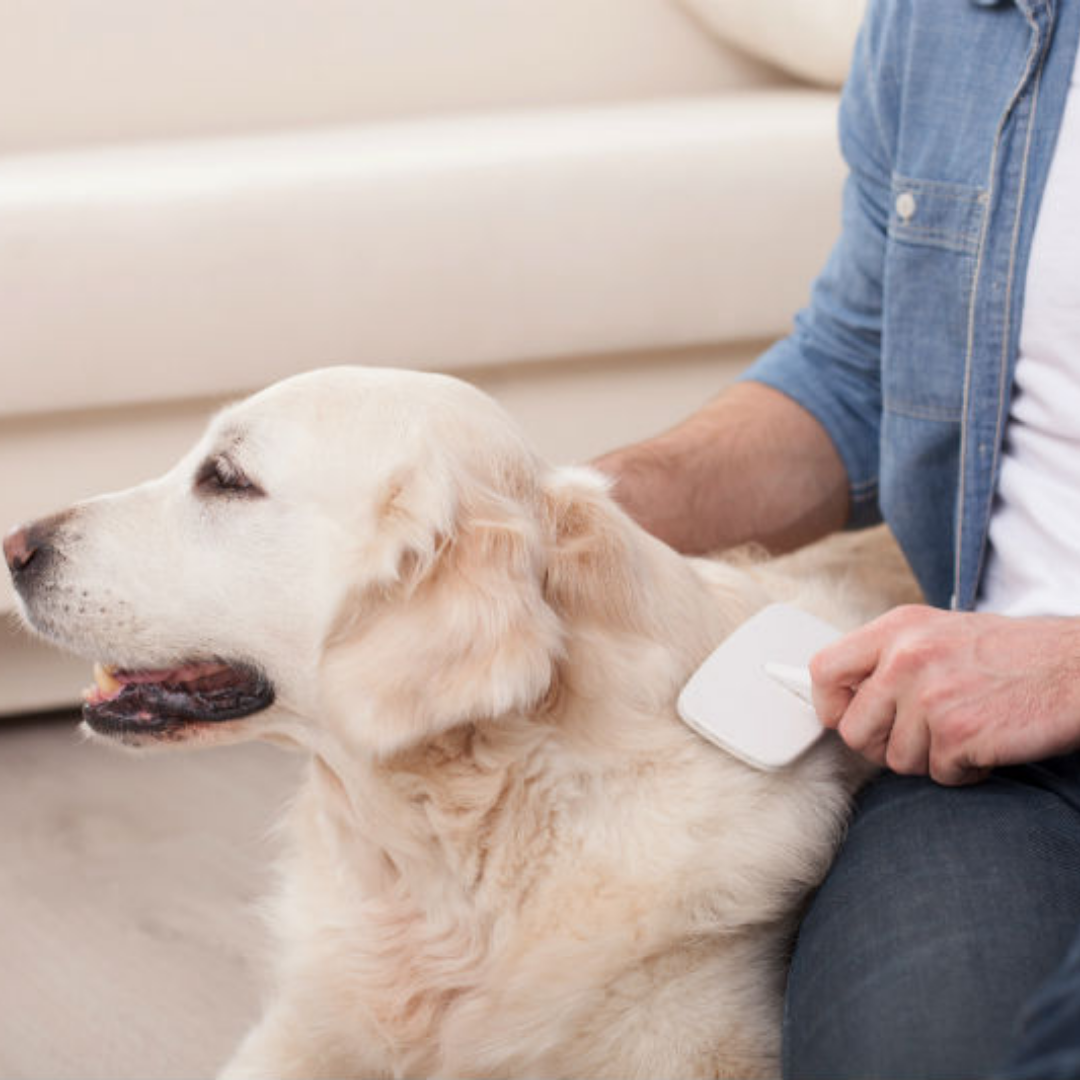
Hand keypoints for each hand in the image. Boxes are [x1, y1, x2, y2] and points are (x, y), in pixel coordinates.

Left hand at [809, 605, 1079, 784]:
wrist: (1077, 670)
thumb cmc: (1012, 656)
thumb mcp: (939, 635)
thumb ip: (891, 659)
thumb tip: (844, 697)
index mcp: (897, 628)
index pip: (823, 670)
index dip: (830, 705)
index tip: (848, 718)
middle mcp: (906, 658)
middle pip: (853, 730)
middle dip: (883, 745)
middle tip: (921, 737)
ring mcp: (929, 696)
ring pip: (896, 759)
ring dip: (930, 758)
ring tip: (965, 731)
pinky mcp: (958, 733)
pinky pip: (938, 774)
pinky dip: (963, 771)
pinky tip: (986, 743)